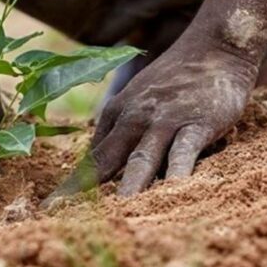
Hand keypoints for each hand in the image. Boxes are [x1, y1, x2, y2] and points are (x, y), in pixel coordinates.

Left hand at [43, 37, 258, 206]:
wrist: (217, 45)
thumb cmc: (178, 79)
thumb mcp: (139, 100)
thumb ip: (120, 132)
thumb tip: (99, 167)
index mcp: (117, 114)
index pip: (91, 158)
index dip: (71, 187)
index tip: (49, 211)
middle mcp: (134, 118)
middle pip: (105, 162)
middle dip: (81, 193)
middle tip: (60, 221)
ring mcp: (164, 121)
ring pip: (141, 161)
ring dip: (127, 191)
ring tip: (113, 219)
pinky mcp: (197, 123)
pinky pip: (183, 154)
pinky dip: (176, 176)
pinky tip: (171, 197)